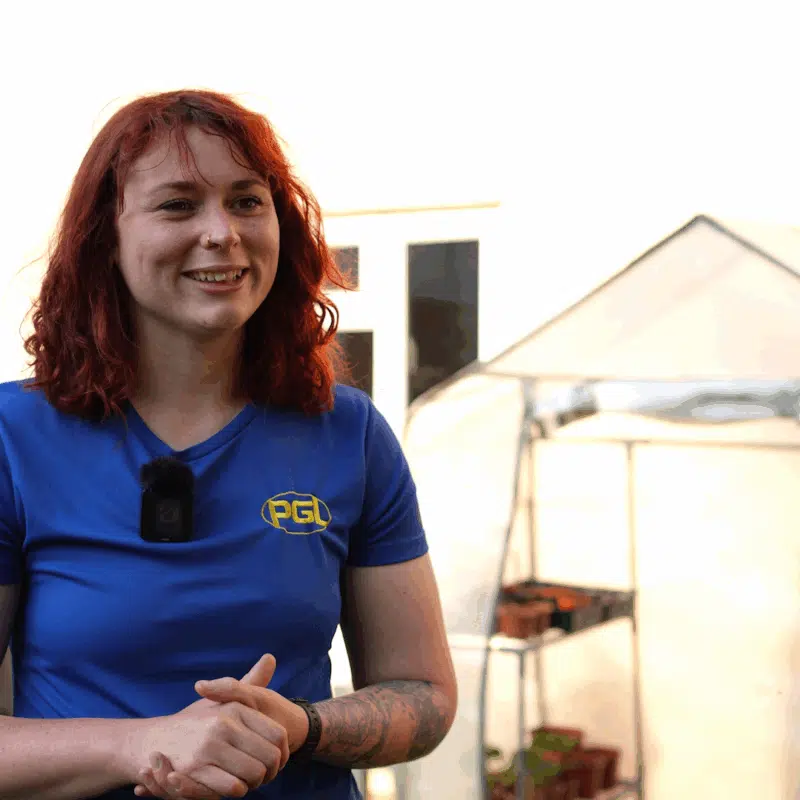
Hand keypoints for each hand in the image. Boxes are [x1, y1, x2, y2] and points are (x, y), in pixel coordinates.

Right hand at [130, 654, 288, 799]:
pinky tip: (231, 787)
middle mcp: (224, 725)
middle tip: (264, 775)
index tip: (278, 761)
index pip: (278, 734)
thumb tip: (271, 658)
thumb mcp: (222, 700)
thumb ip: (249, 683)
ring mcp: (209, 748)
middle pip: (270, 758)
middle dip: (270, 772)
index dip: (283, 752)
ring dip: (254, 783)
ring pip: (253, 775)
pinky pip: (232, 788)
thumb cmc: (195, 722)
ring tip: (248, 781)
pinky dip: (236, 791)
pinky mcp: (195, 770)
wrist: (151, 740)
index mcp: (235, 709)